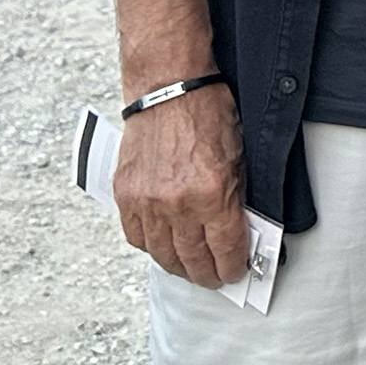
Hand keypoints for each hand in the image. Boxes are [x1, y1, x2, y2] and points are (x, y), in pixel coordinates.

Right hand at [112, 82, 247, 287]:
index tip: (236, 272)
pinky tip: (162, 245)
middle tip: (214, 278)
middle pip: (192, 260)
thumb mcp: (239, 157)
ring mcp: (148, 201)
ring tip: (189, 268)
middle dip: (207, 275)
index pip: (225, 250)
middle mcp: (178, 204)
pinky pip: (136, 236)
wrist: (169, 85)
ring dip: (178, 266)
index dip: (233, 267)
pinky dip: (150, 245)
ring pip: (162, 255)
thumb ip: (237, 199)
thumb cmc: (209, 113)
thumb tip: (239, 234)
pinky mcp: (126, 193)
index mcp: (213, 194)